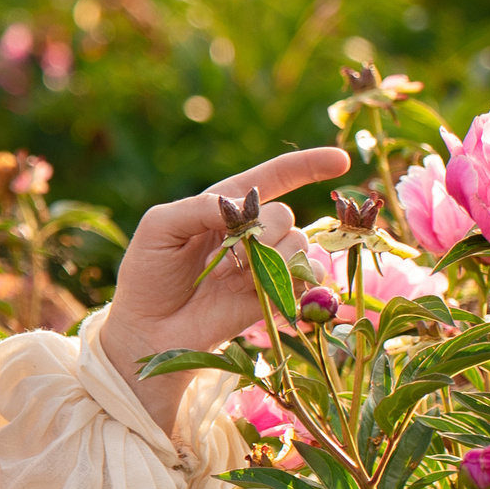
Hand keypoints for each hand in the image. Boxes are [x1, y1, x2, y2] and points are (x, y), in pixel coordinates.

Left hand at [100, 147, 350, 433]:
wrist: (148, 328)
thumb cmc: (148, 273)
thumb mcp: (159, 227)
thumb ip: (197, 207)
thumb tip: (240, 206)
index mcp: (226, 205)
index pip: (274, 177)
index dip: (308, 166)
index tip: (340, 160)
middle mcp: (252, 232)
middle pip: (284, 215)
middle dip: (259, 232)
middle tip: (222, 259)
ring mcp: (265, 264)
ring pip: (298, 245)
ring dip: (266, 261)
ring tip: (229, 280)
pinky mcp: (273, 296)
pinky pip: (304, 279)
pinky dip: (289, 280)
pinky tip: (259, 290)